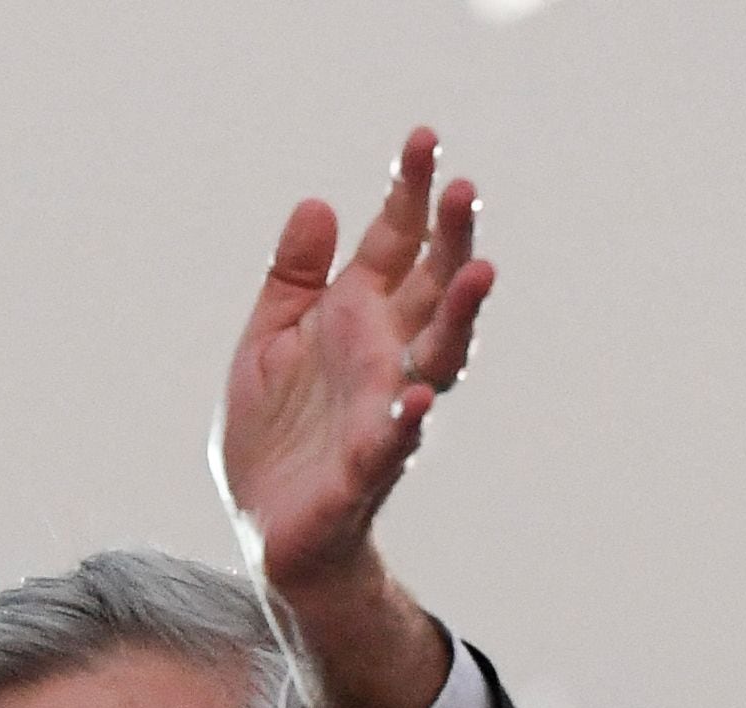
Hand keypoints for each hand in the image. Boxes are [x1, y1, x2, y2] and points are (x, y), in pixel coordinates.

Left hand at [211, 127, 491, 594]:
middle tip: (463, 188)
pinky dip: (405, 422)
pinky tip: (416, 398)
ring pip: (438, 358)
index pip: (396, 243)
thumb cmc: (278, 435)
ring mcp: (383, 411)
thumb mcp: (269, 340)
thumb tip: (316, 203)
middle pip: (435, 289)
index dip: (410, 193)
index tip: (423, 138)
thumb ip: (294, 278)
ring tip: (478, 272)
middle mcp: (385, 357)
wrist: (268, 530)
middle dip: (452, 239)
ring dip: (460, 317)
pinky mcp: (364, 469)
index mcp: (358, 319)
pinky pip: (392, 443)